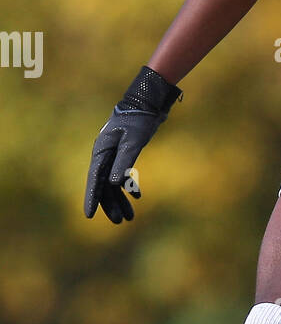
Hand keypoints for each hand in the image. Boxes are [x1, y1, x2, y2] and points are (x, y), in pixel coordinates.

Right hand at [84, 66, 181, 222]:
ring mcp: (114, 153)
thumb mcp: (133, 141)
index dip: (92, 198)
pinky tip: (137, 197)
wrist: (149, 101)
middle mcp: (105, 153)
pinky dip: (129, 186)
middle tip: (120, 222)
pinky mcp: (125, 152)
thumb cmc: (139, 119)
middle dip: (110, 204)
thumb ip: (124, 161)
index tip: (89, 216)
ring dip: (121, 199)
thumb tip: (113, 184)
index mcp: (102, 150)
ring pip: (113, 182)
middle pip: (104, 184)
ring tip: (129, 218)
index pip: (95, 179)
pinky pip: (122, 175)